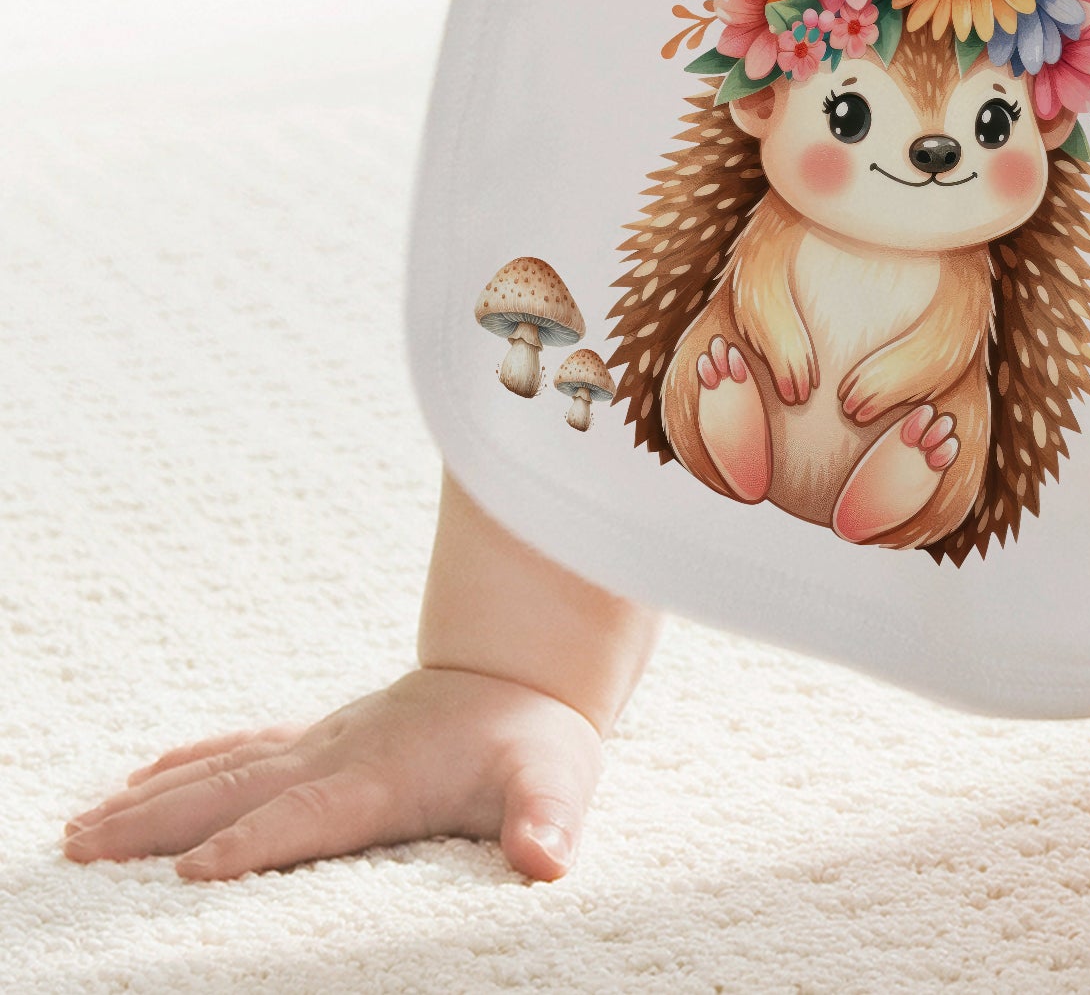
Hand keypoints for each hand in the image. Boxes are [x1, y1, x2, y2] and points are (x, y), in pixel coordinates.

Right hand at [59, 665, 606, 883]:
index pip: (308, 817)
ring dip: (152, 799)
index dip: (253, 845)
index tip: (191, 875)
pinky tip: (139, 781)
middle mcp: (338, 756)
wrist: (526, 666)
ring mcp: (322, 743)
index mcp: (384, 777)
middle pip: (236, 791)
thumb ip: (548, 819)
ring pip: (223, 769)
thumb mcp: (557, 778)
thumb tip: (549, 859)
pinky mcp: (318, 738)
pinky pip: (240, 749)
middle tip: (81, 848)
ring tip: (79, 829)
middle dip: (158, 824)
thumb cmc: (538, 737)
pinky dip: (185, 764)